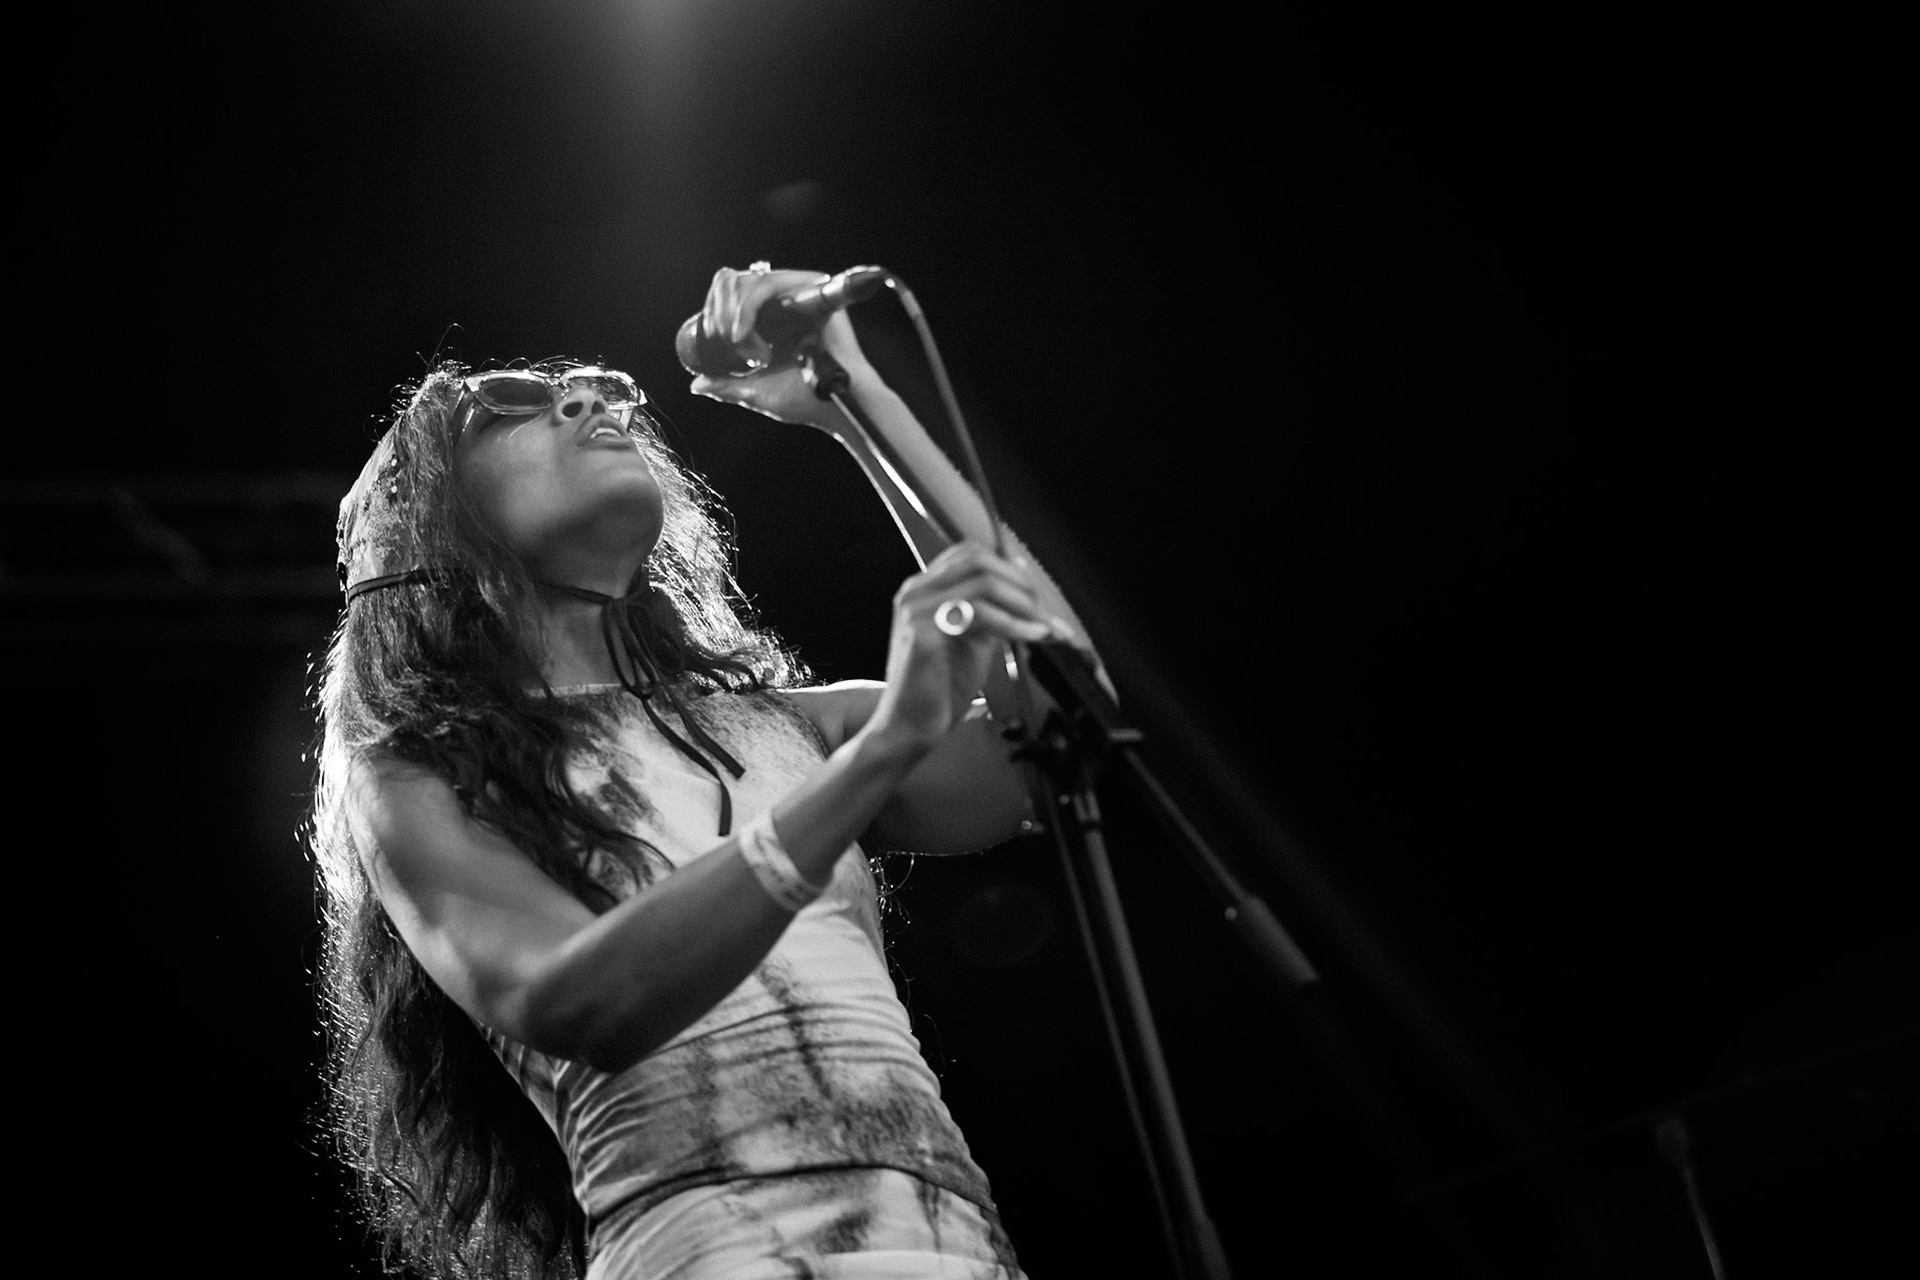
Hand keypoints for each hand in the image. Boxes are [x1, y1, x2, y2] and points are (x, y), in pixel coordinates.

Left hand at [687, 264, 875, 428]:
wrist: (835, 404)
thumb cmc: (804, 399)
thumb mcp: (755, 391)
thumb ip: (729, 385)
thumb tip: (698, 384)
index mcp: (772, 315)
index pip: (730, 293)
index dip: (713, 309)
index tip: (712, 339)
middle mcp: (785, 298)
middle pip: (733, 281)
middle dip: (717, 310)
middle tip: (726, 343)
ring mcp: (799, 290)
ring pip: (746, 280)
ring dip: (731, 312)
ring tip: (739, 343)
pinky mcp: (812, 287)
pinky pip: (766, 283)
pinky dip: (747, 305)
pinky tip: (742, 333)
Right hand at [866, 542, 1058, 753]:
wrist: (911, 727)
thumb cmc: (939, 690)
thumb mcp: (974, 640)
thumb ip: (994, 611)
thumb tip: (1021, 580)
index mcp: (925, 590)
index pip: (971, 555)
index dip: (1010, 569)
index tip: (1037, 595)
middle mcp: (916, 592)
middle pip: (978, 560)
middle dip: (1020, 583)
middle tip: (1043, 611)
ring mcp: (916, 608)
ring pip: (982, 583)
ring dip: (1022, 604)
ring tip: (1041, 627)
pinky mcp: (921, 631)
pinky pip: (977, 612)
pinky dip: (1012, 623)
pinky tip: (1029, 636)